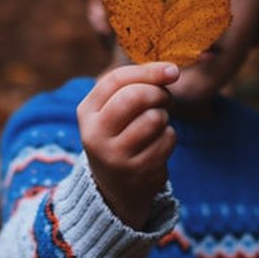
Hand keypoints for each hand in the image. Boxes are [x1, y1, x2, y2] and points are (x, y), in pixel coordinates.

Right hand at [77, 62, 179, 228]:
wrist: (115, 187)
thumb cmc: (120, 135)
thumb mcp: (113, 109)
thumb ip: (135, 85)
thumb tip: (171, 70)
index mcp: (87, 112)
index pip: (116, 80)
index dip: (148, 71)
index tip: (172, 71)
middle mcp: (95, 134)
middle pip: (134, 97)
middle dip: (158, 93)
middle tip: (164, 99)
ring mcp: (115, 156)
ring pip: (154, 118)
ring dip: (164, 117)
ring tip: (156, 124)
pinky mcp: (137, 171)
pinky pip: (167, 139)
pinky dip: (169, 137)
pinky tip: (158, 144)